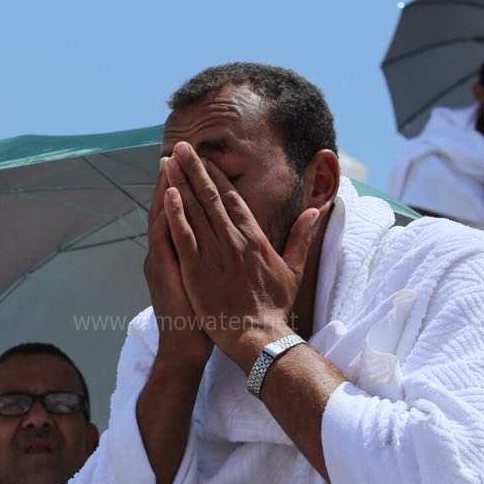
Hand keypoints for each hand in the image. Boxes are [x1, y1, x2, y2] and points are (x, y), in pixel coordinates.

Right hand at [144, 164, 212, 367]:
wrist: (188, 348)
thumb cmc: (207, 318)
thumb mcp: (211, 283)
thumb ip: (220, 257)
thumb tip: (236, 239)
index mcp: (185, 251)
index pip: (189, 211)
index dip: (194, 186)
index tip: (201, 162)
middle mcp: (171, 252)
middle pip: (175, 207)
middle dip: (178, 177)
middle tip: (180, 150)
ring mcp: (165, 261)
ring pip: (165, 217)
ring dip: (168, 189)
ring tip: (171, 163)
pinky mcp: (165, 273)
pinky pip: (164, 240)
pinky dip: (166, 218)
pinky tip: (168, 197)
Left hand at [162, 142, 325, 368]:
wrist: (257, 336)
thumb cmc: (274, 307)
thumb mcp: (294, 269)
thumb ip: (301, 237)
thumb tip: (316, 212)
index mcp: (254, 238)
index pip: (232, 198)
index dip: (217, 176)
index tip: (204, 159)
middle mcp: (233, 240)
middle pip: (210, 196)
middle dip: (194, 169)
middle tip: (180, 147)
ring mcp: (213, 254)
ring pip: (194, 210)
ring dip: (180, 183)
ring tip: (168, 162)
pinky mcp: (196, 270)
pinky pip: (184, 235)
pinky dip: (175, 213)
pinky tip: (167, 194)